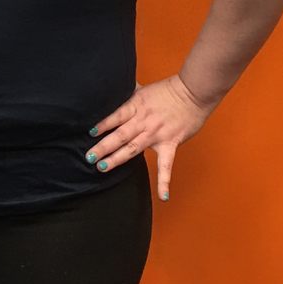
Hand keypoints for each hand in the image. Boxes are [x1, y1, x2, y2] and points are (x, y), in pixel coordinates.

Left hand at [84, 75, 216, 201]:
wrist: (193, 93)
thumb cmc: (168, 90)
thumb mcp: (142, 88)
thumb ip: (127, 92)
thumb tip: (111, 87)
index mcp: (136, 106)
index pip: (115, 116)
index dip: (103, 125)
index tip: (90, 133)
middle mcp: (143, 121)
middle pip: (120, 135)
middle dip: (103, 146)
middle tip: (89, 157)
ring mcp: (156, 134)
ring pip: (133, 149)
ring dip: (117, 159)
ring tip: (102, 167)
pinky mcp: (170, 143)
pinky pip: (167, 165)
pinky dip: (165, 181)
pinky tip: (163, 197)